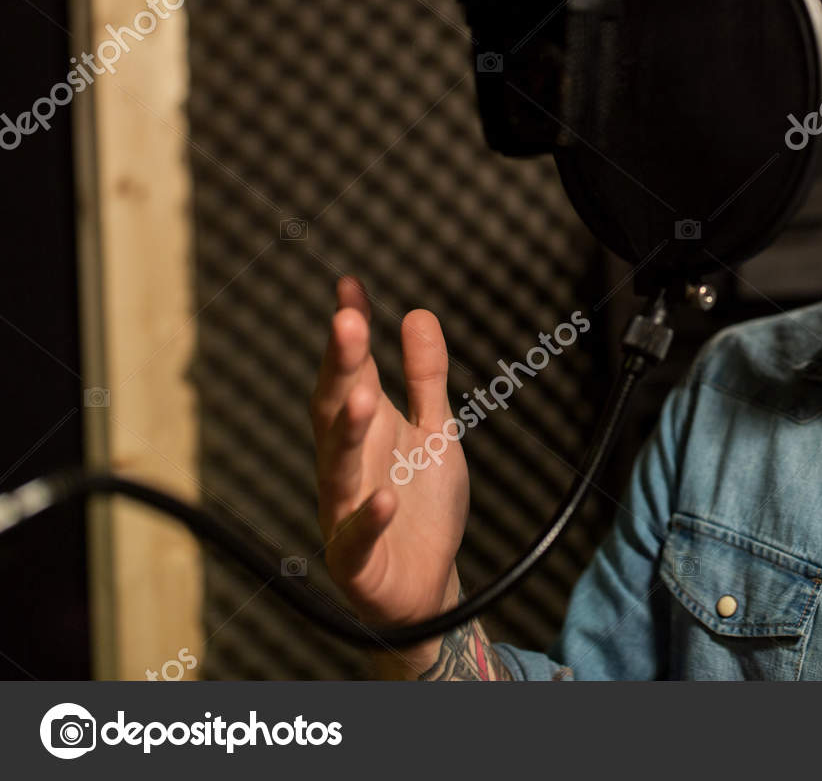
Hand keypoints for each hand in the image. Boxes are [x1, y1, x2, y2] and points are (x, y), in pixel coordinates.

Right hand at [309, 277, 469, 672]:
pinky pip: (357, 538)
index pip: (352, 372)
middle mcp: (347, 464)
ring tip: (362, 395)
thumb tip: (418, 313)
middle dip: (340, 367)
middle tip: (348, 323)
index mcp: (365, 430)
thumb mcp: (435, 430)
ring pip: (337, 468)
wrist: (428, 585)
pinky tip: (385, 497)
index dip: (351, 333)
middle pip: (335, 409)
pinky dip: (368, 518)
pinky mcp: (357, 560)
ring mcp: (345, 511)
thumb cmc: (422, 503)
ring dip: (348, 431)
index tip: (350, 287)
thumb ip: (426, 377)